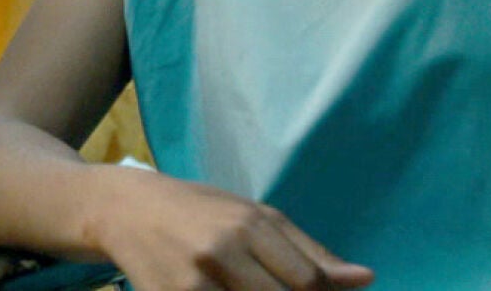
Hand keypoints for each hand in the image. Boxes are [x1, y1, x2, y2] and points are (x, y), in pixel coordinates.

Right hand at [88, 169, 372, 290]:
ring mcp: (193, 282)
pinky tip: (224, 289)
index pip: (308, 281)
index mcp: (250, 224)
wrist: (125, 208)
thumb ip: (309, 250)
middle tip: (272, 287)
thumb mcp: (254, 216)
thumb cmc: (200, 210)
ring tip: (246, 284)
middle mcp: (223, 250)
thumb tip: (366, 278)